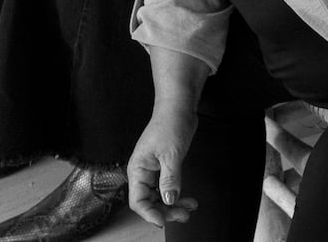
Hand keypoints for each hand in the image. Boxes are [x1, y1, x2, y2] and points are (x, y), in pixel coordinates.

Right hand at [126, 108, 199, 226]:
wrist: (179, 106)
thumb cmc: (171, 123)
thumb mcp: (172, 154)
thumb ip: (170, 179)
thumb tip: (168, 200)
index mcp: (138, 170)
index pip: (138, 200)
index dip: (150, 213)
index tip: (164, 221)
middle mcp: (143, 172)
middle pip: (150, 201)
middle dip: (166, 210)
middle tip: (184, 215)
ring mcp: (153, 170)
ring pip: (160, 195)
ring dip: (173, 204)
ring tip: (189, 209)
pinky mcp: (164, 167)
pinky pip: (167, 186)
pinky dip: (177, 194)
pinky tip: (187, 198)